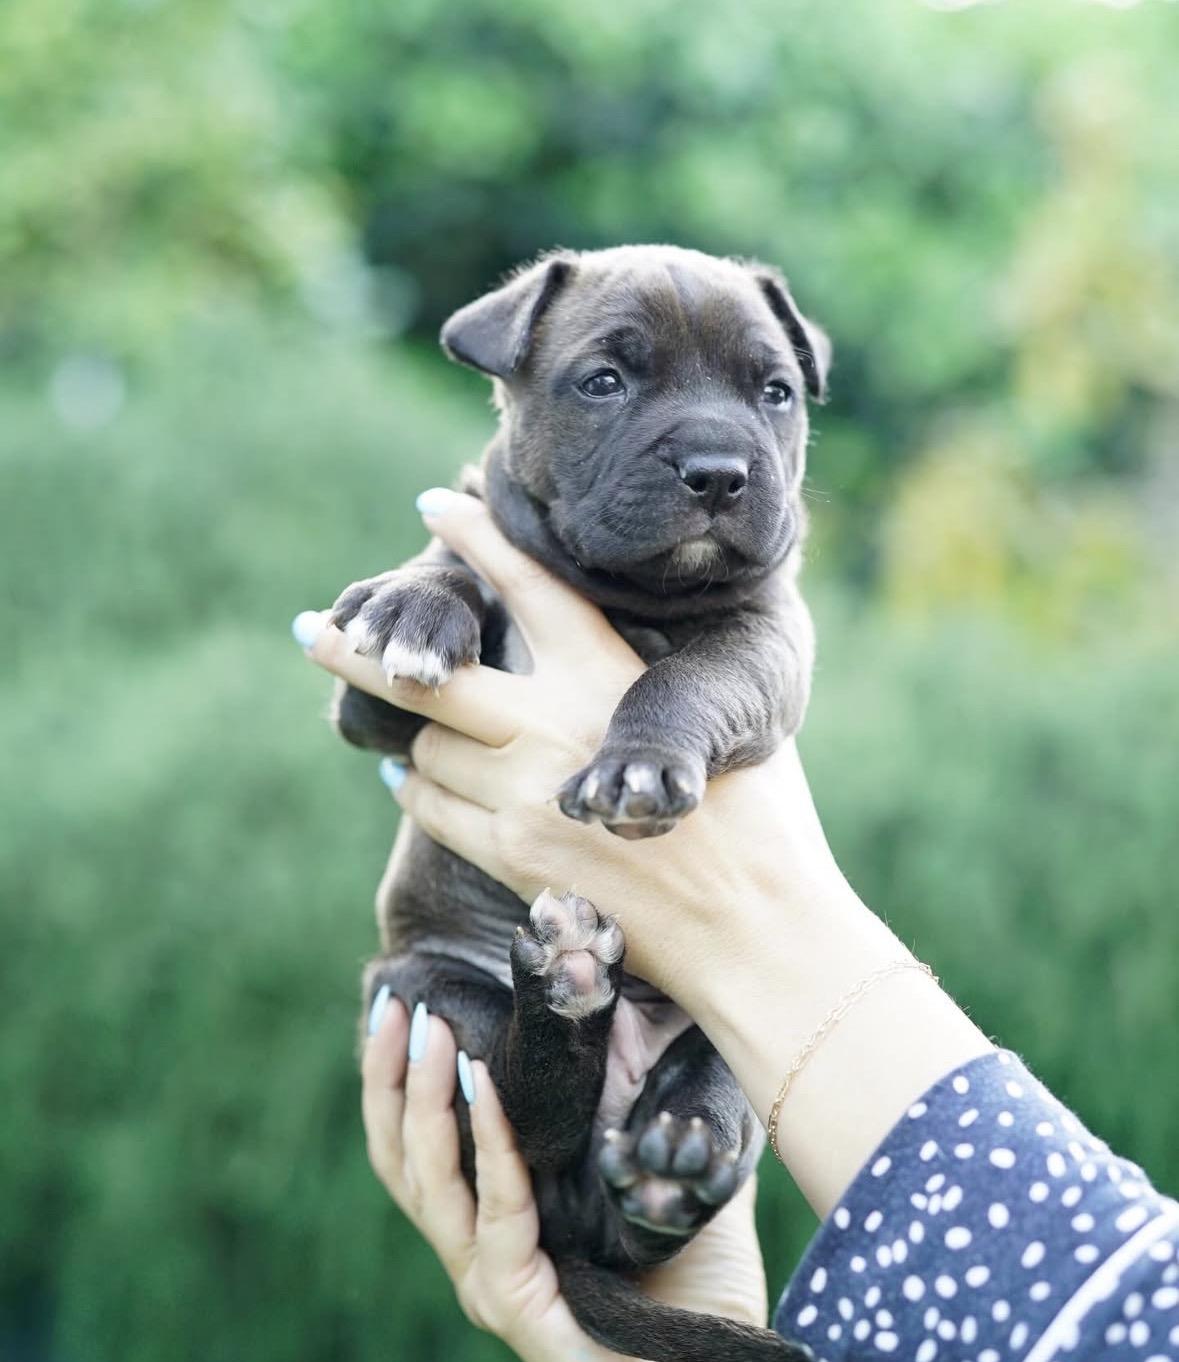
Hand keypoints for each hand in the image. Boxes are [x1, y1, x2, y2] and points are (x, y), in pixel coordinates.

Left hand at [298, 490, 840, 1001]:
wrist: (750, 924)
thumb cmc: (753, 819)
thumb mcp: (699, 723)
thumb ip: (628, 687)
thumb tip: (580, 669)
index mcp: (609, 675)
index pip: (529, 587)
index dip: (475, 538)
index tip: (432, 507)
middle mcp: (555, 723)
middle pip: (430, 675)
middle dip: (357, 650)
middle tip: (312, 628)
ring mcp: (524, 792)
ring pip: (428, 746)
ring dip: (418, 736)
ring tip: (409, 725)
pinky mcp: (511, 855)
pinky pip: (433, 807)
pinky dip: (419, 787)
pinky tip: (413, 777)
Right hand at [362, 995, 769, 1361]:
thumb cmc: (694, 1276)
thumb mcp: (657, 1161)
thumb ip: (638, 1095)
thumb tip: (627, 1009)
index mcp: (490, 1217)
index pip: (416, 1141)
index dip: (396, 1075)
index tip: (398, 1004)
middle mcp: (474, 1249)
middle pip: (402, 1156)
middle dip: (391, 1074)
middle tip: (397, 1004)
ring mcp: (488, 1280)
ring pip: (428, 1181)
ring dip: (425, 1096)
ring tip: (432, 1030)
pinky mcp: (515, 1304)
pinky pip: (492, 1213)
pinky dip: (488, 1143)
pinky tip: (485, 1085)